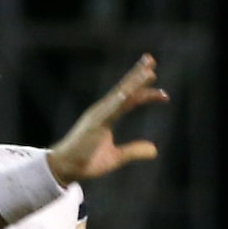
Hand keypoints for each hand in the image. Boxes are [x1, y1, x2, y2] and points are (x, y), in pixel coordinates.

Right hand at [48, 56, 164, 184]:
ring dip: (134, 83)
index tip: (163, 94)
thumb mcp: (115, 158)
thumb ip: (134, 151)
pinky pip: (110, 110)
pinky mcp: (94, 124)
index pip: (128, 99)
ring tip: (149, 72)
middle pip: (123, 89)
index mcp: (106, 117)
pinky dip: (120, 100)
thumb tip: (154, 150)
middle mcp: (102, 111)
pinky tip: (130, 92)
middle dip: (137, 74)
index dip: (144, 92)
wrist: (63, 169)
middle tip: (150, 59)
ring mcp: (97, 116)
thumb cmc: (85, 163)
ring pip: (119, 96)